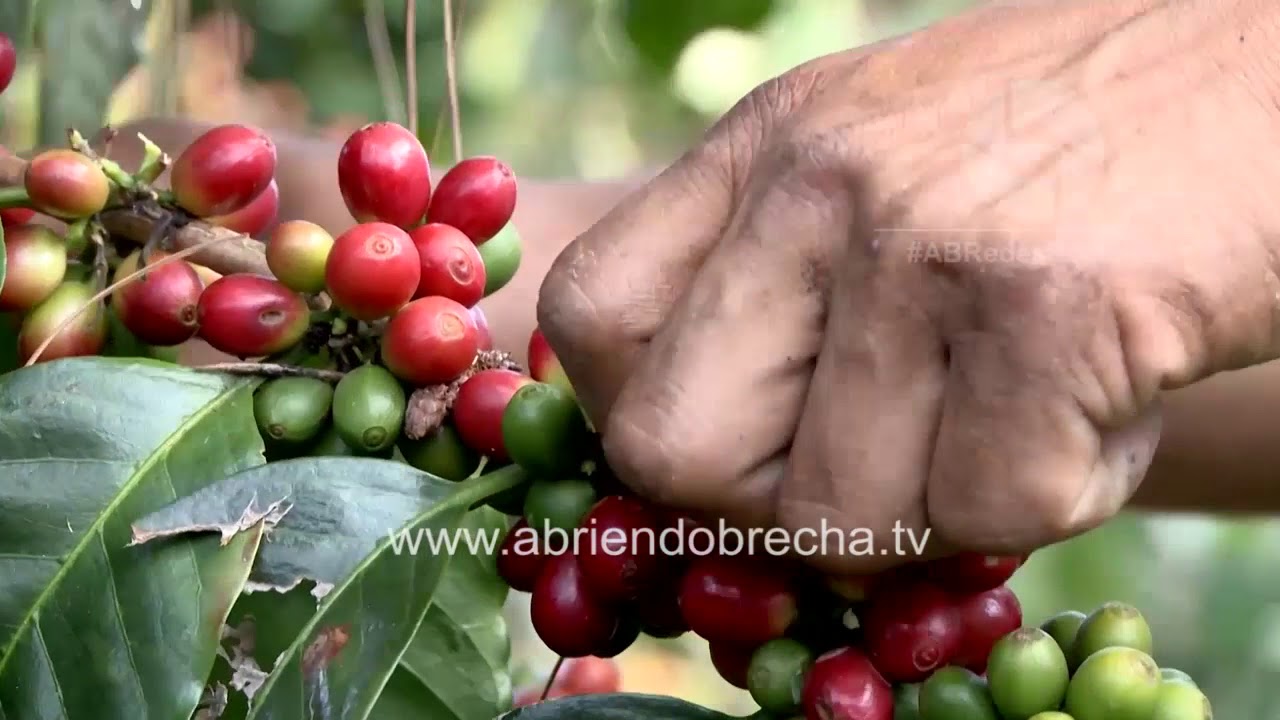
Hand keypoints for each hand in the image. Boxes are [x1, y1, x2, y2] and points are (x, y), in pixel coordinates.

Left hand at [536, 0, 1279, 571]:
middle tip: (884, 463)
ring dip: (939, 506)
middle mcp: (816, 184)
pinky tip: (1102, 401)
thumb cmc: (1073, 148)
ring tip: (1026, 403)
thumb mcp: (883, 166)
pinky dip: (1056, 494)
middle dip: (772, 507)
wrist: (1273, 79)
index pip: (589, 322)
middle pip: (673, 451)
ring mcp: (921, 240)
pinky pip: (987, 512)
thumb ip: (780, 293)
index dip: (640, 420)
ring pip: (835, 513)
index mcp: (760, 148)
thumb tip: (704, 476)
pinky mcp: (1047, 309)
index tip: (735, 447)